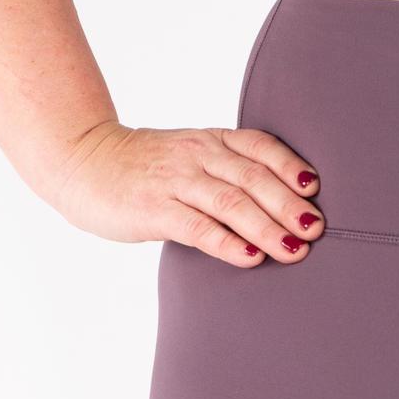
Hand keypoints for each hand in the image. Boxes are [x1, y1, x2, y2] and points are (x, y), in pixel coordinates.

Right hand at [48, 117, 325, 267]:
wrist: (83, 161)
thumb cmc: (145, 166)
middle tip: (316, 230)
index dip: (290, 167)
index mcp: (212, 140)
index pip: (260, 147)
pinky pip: (198, 227)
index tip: (316, 189)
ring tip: (294, 250)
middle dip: (289, 205)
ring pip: (232, 203)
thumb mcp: (190, 155)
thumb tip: (280, 204)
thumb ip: (227, 171)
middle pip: (254, 178)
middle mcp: (198, 155)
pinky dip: (228, 243)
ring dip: (267, 227)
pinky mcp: (154, 208)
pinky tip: (250, 258)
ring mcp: (176, 181)